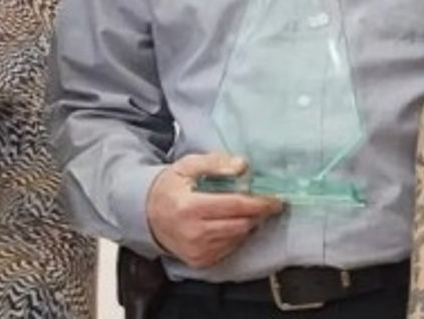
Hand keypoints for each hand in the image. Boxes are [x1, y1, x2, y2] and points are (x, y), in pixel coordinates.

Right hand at [146, 153, 283, 268]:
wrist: (148, 215)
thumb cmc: (170, 188)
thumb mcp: (188, 166)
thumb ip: (215, 163)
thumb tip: (242, 165)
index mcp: (190, 207)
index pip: (235, 206)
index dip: (259, 203)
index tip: (275, 199)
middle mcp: (193, 232)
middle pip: (240, 224)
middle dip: (258, 213)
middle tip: (266, 203)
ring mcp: (197, 250)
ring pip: (238, 237)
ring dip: (248, 224)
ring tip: (245, 210)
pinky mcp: (200, 260)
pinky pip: (230, 248)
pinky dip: (236, 235)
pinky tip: (230, 223)